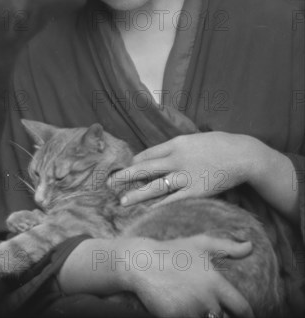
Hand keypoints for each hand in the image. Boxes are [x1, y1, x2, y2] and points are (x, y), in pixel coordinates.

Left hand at [108, 132, 262, 205]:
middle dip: (125, 176)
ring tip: (122, 201)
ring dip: (137, 195)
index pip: (147, 154)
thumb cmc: (219, 145)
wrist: (242, 154)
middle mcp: (176, 158)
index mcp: (175, 143)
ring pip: (155, 186)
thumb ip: (177, 147)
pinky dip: (160, 206)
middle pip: (145, 168)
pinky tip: (148, 211)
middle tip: (109, 183)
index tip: (123, 170)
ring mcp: (186, 175)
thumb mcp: (194, 139)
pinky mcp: (197, 190)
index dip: (133, 163)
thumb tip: (161, 155)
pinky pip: (174, 200)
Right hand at [115, 234, 253, 317]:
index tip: (245, 316)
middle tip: (208, 304)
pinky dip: (185, 316)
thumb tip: (250, 246)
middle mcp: (206, 299)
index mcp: (216, 282)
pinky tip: (178, 306)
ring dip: (201, 315)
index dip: (246, 315)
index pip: (242, 308)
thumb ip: (227, 246)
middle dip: (219, 314)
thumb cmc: (172, 251)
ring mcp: (190, 310)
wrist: (141, 262)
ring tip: (190, 301)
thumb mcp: (199, 244)